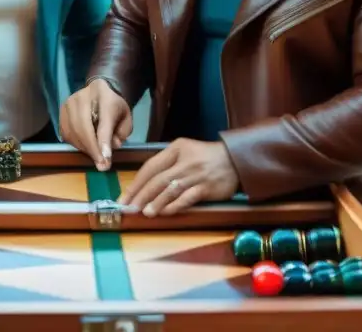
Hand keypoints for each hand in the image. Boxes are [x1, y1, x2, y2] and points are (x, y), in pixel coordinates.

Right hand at [59, 79, 131, 170]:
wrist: (100, 91)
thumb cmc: (114, 107)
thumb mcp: (126, 118)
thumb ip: (121, 133)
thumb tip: (110, 148)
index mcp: (105, 96)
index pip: (103, 121)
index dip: (103, 142)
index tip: (105, 160)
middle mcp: (83, 97)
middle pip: (84, 127)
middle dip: (92, 149)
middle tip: (101, 165)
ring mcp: (69, 103)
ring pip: (73, 131)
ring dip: (84, 148)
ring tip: (95, 156)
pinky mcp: (62, 111)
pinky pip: (66, 133)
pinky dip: (75, 144)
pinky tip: (85, 147)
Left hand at [119, 138, 238, 216]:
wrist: (235, 159)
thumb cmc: (205, 156)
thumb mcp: (185, 150)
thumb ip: (167, 162)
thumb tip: (144, 184)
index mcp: (176, 149)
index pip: (150, 167)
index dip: (136, 183)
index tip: (125, 196)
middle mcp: (184, 161)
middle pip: (157, 180)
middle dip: (141, 195)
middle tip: (129, 208)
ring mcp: (195, 175)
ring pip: (170, 190)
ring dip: (156, 203)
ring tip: (145, 213)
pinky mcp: (206, 188)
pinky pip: (187, 198)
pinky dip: (174, 206)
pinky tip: (165, 212)